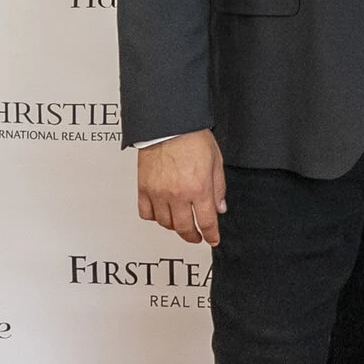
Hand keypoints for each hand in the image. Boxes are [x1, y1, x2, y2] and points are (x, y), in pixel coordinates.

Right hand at [137, 129, 226, 245]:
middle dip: (193, 236)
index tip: (212, 239)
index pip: (206, 222)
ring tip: (180, 223)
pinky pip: (146, 213)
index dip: (211, 235)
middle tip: (197, 237)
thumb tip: (220, 208)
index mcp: (199, 188)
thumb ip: (218, 188)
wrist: (168, 124)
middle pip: (184, 228)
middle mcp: (178, 194)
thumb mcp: (215, 162)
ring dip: (174, 227)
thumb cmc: (192, 137)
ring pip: (165, 223)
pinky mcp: (143, 188)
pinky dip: (154, 217)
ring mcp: (159, 193)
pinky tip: (161, 213)